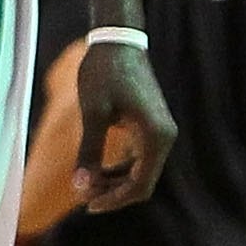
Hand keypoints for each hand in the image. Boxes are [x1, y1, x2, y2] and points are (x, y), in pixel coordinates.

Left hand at [74, 36, 178, 210]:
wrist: (118, 41)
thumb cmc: (104, 73)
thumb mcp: (93, 114)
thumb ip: (89, 151)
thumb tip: (80, 186)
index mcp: (156, 136)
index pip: (140, 185)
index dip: (114, 200)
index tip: (87, 205)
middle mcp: (164, 137)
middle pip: (142, 183)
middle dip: (113, 193)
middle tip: (81, 195)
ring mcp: (160, 132)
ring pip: (141, 172)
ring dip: (115, 182)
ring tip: (84, 182)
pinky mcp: (151, 127)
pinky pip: (139, 158)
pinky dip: (119, 168)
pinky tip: (95, 169)